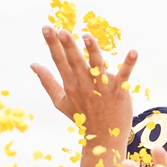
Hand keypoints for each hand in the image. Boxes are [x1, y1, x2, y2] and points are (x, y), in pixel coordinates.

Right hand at [31, 28, 137, 142]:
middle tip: (61, 30)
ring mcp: (103, 88)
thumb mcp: (61, 101)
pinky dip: (129, 64)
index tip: (46, 28)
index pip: (59, 61)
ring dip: (92, 51)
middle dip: (68, 46)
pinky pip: (124, 75)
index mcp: (70, 85)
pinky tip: (133, 52)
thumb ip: (47, 82)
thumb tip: (33, 64)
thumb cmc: (82, 117)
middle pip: (75, 62)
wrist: (104, 138)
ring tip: (86, 36)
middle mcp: (85, 85)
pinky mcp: (120, 91)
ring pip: (97, 66)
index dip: (52, 44)